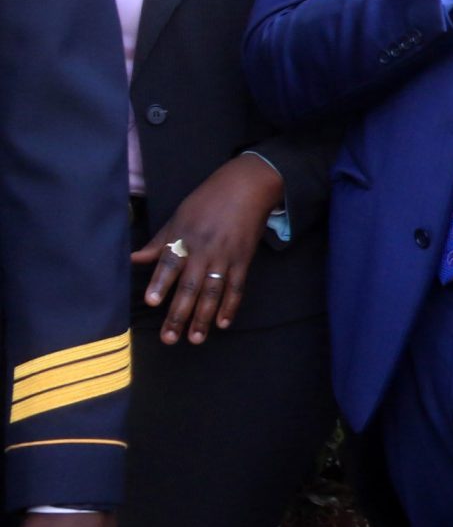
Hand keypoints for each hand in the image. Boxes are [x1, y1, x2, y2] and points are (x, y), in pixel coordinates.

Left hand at [133, 154, 285, 343]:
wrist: (246, 188)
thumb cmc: (207, 201)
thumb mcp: (178, 217)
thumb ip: (157, 242)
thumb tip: (132, 259)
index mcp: (184, 238)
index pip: (169, 264)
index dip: (160, 282)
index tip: (152, 302)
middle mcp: (204, 250)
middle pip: (190, 286)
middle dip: (179, 314)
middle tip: (170, 338)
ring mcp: (225, 258)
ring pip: (213, 293)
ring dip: (203, 318)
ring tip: (195, 339)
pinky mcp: (243, 261)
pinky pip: (236, 288)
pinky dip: (230, 306)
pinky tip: (223, 323)